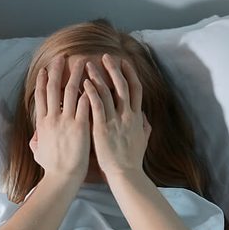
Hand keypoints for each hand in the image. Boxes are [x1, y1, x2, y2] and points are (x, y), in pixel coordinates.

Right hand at [30, 55, 90, 183]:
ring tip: (82, 62)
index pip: (41, 96)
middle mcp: (53, 118)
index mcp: (43, 123)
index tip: (46, 68)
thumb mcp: (38, 152)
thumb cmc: (52, 168)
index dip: (43, 80)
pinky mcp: (80, 127)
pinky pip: (85, 104)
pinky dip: (88, 92)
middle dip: (58, 70)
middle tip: (62, 56)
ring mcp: (66, 121)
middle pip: (54, 88)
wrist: (62, 178)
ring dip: (76, 75)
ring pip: (70, 91)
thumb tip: (34, 138)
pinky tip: (94, 80)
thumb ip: (37, 141)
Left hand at [82, 53, 151, 179]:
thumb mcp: (143, 139)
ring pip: (107, 93)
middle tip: (105, 56)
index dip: (130, 73)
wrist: (125, 174)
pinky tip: (84, 83)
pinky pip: (97, 107)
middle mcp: (127, 116)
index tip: (124, 61)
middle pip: (122, 85)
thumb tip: (144, 116)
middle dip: (114, 69)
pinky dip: (91, 93)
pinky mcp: (102, 129)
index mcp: (136, 117)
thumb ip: (144, 126)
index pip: (135, 89)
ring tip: (88, 64)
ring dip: (98, 77)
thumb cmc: (132, 160)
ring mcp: (115, 121)